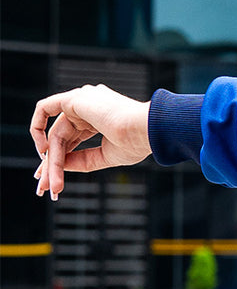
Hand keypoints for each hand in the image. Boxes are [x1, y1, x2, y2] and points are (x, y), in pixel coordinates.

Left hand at [30, 84, 150, 200]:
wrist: (147, 130)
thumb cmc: (138, 142)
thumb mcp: (106, 156)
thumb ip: (82, 159)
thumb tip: (59, 166)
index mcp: (101, 117)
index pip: (72, 138)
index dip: (61, 159)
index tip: (54, 181)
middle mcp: (89, 106)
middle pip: (61, 138)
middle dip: (52, 164)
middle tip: (47, 188)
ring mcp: (82, 100)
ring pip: (56, 134)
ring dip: (51, 160)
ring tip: (51, 182)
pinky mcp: (74, 99)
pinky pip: (44, 109)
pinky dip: (37, 128)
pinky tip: (42, 152)